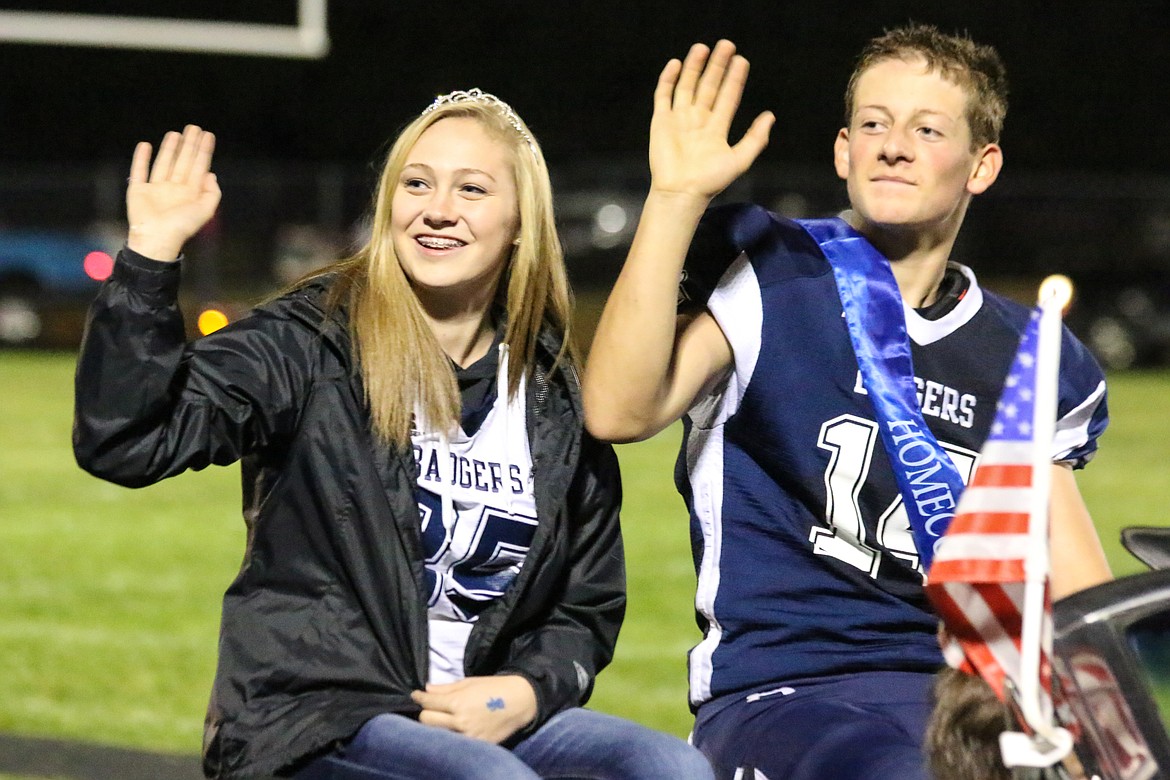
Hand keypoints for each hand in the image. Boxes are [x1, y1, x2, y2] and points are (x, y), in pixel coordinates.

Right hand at [126, 124, 220, 260]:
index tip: (208, 135)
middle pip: (183, 161)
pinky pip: (140, 171)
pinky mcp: (138, 190)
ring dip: (169, 148)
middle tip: (194, 127)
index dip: (204, 151)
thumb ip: (212, 193)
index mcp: (190, 193)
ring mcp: (156, 189)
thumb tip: (211, 174)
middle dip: (189, 144)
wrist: (157, 239)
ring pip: (164, 163)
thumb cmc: (181, 227)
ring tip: (176, 133)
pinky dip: (141, 158)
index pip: (199, 166)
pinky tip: (145, 145)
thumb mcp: (205, 211)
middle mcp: (174, 188)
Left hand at [412, 675, 536, 743]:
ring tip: (439, 719)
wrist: (520, 701)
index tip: (416, 695)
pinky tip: (452, 729)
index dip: (419, 697)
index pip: (428, 703)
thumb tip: (426, 689)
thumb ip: (446, 688)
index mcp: (458, 702)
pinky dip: (449, 736)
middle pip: (427, 720)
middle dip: (425, 712)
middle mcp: (460, 722)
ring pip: (437, 734)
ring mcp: (468, 737)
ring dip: (435, 726)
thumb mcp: (470, 682)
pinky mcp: (476, 745)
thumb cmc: (494, 687)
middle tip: (430, 708)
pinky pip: (454, 743)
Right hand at [648, 39, 774, 202]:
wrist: (681, 192)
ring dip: (695, 67)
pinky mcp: (661, 122)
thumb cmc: (710, 182)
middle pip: (708, 86)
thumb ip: (755, 138)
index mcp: (716, 128)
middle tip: (726, 44)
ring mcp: (679, 119)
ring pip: (687, 86)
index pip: (728, 97)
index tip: (741, 60)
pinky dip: (668, 79)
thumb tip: (770, 116)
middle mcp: (698, 120)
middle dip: (717, 66)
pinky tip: (677, 64)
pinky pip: (664, 96)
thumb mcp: (739, 160)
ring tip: (702, 47)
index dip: (735, 79)